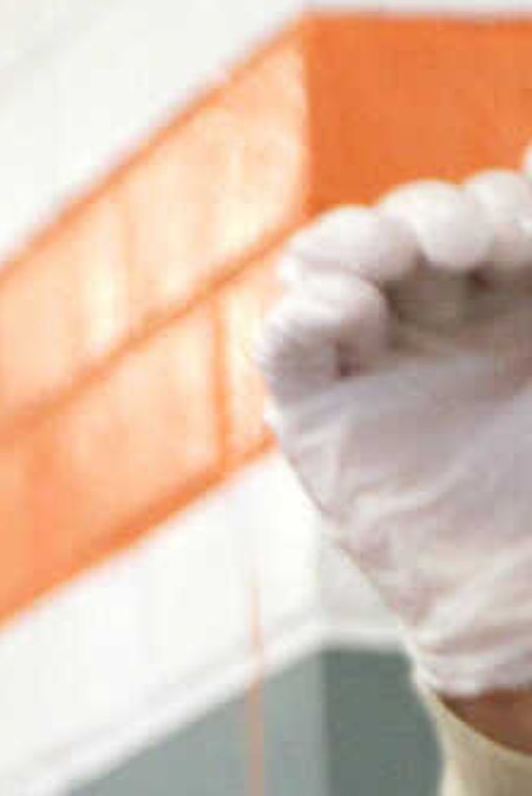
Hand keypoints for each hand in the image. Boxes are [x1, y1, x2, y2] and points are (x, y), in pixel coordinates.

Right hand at [255, 148, 531, 704]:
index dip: (500, 203)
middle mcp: (442, 317)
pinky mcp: (320, 415)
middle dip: (433, 214)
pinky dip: (302, 312)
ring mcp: (375, 362)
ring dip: (356, 239)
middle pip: (412, 223)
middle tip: (461, 245)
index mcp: (518, 294)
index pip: (491, 209)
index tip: (523, 238)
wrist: (524, 593)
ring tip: (388, 257)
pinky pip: (287, 346)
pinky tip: (339, 309)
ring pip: (336, 265)